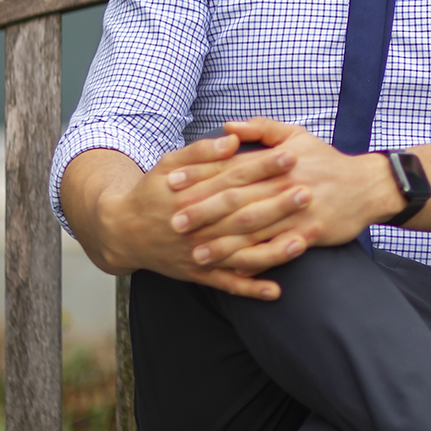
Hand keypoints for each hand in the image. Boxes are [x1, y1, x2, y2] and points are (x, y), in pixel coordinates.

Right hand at [77, 135, 301, 298]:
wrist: (122, 231)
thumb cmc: (151, 192)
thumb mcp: (168, 164)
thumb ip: (200, 152)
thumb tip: (233, 139)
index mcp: (192, 195)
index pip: (234, 178)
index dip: (263, 167)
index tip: (291, 156)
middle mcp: (197, 227)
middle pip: (243, 215)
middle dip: (277, 205)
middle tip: (309, 193)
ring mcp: (199, 253)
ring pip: (240, 254)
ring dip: (274, 250)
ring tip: (305, 241)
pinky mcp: (198, 274)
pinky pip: (227, 284)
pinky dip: (250, 290)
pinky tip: (276, 291)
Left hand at [171, 118, 403, 272]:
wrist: (369, 186)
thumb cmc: (327, 161)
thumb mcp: (297, 135)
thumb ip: (260, 128)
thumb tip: (226, 127)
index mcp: (277, 161)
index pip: (230, 167)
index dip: (200, 175)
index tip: (172, 183)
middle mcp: (283, 185)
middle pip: (236, 200)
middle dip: (203, 212)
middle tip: (173, 222)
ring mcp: (296, 212)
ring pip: (253, 231)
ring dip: (222, 244)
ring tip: (195, 253)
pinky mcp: (309, 234)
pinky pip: (277, 251)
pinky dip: (254, 261)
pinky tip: (233, 269)